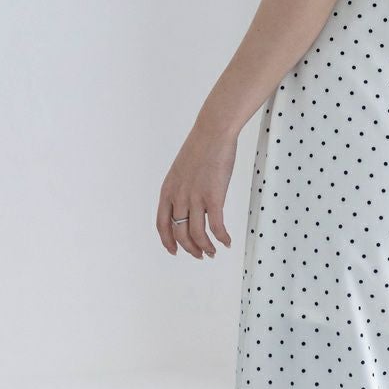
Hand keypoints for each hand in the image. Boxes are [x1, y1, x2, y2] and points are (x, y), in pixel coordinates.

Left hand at [157, 123, 235, 258]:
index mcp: (168, 191)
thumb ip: (181, 188)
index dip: (167, 241)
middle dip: (190, 248)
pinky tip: (227, 241)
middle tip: (200, 255)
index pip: (162, 224)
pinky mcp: (213, 197)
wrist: (213, 133)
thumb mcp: (182, 170)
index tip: (174, 251)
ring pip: (197, 234)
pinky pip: (215, 227)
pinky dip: (221, 238)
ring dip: (205, 247)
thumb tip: (189, 203)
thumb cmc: (201, 148)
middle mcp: (178, 197)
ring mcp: (195, 198)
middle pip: (180, 233)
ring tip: (213, 252)